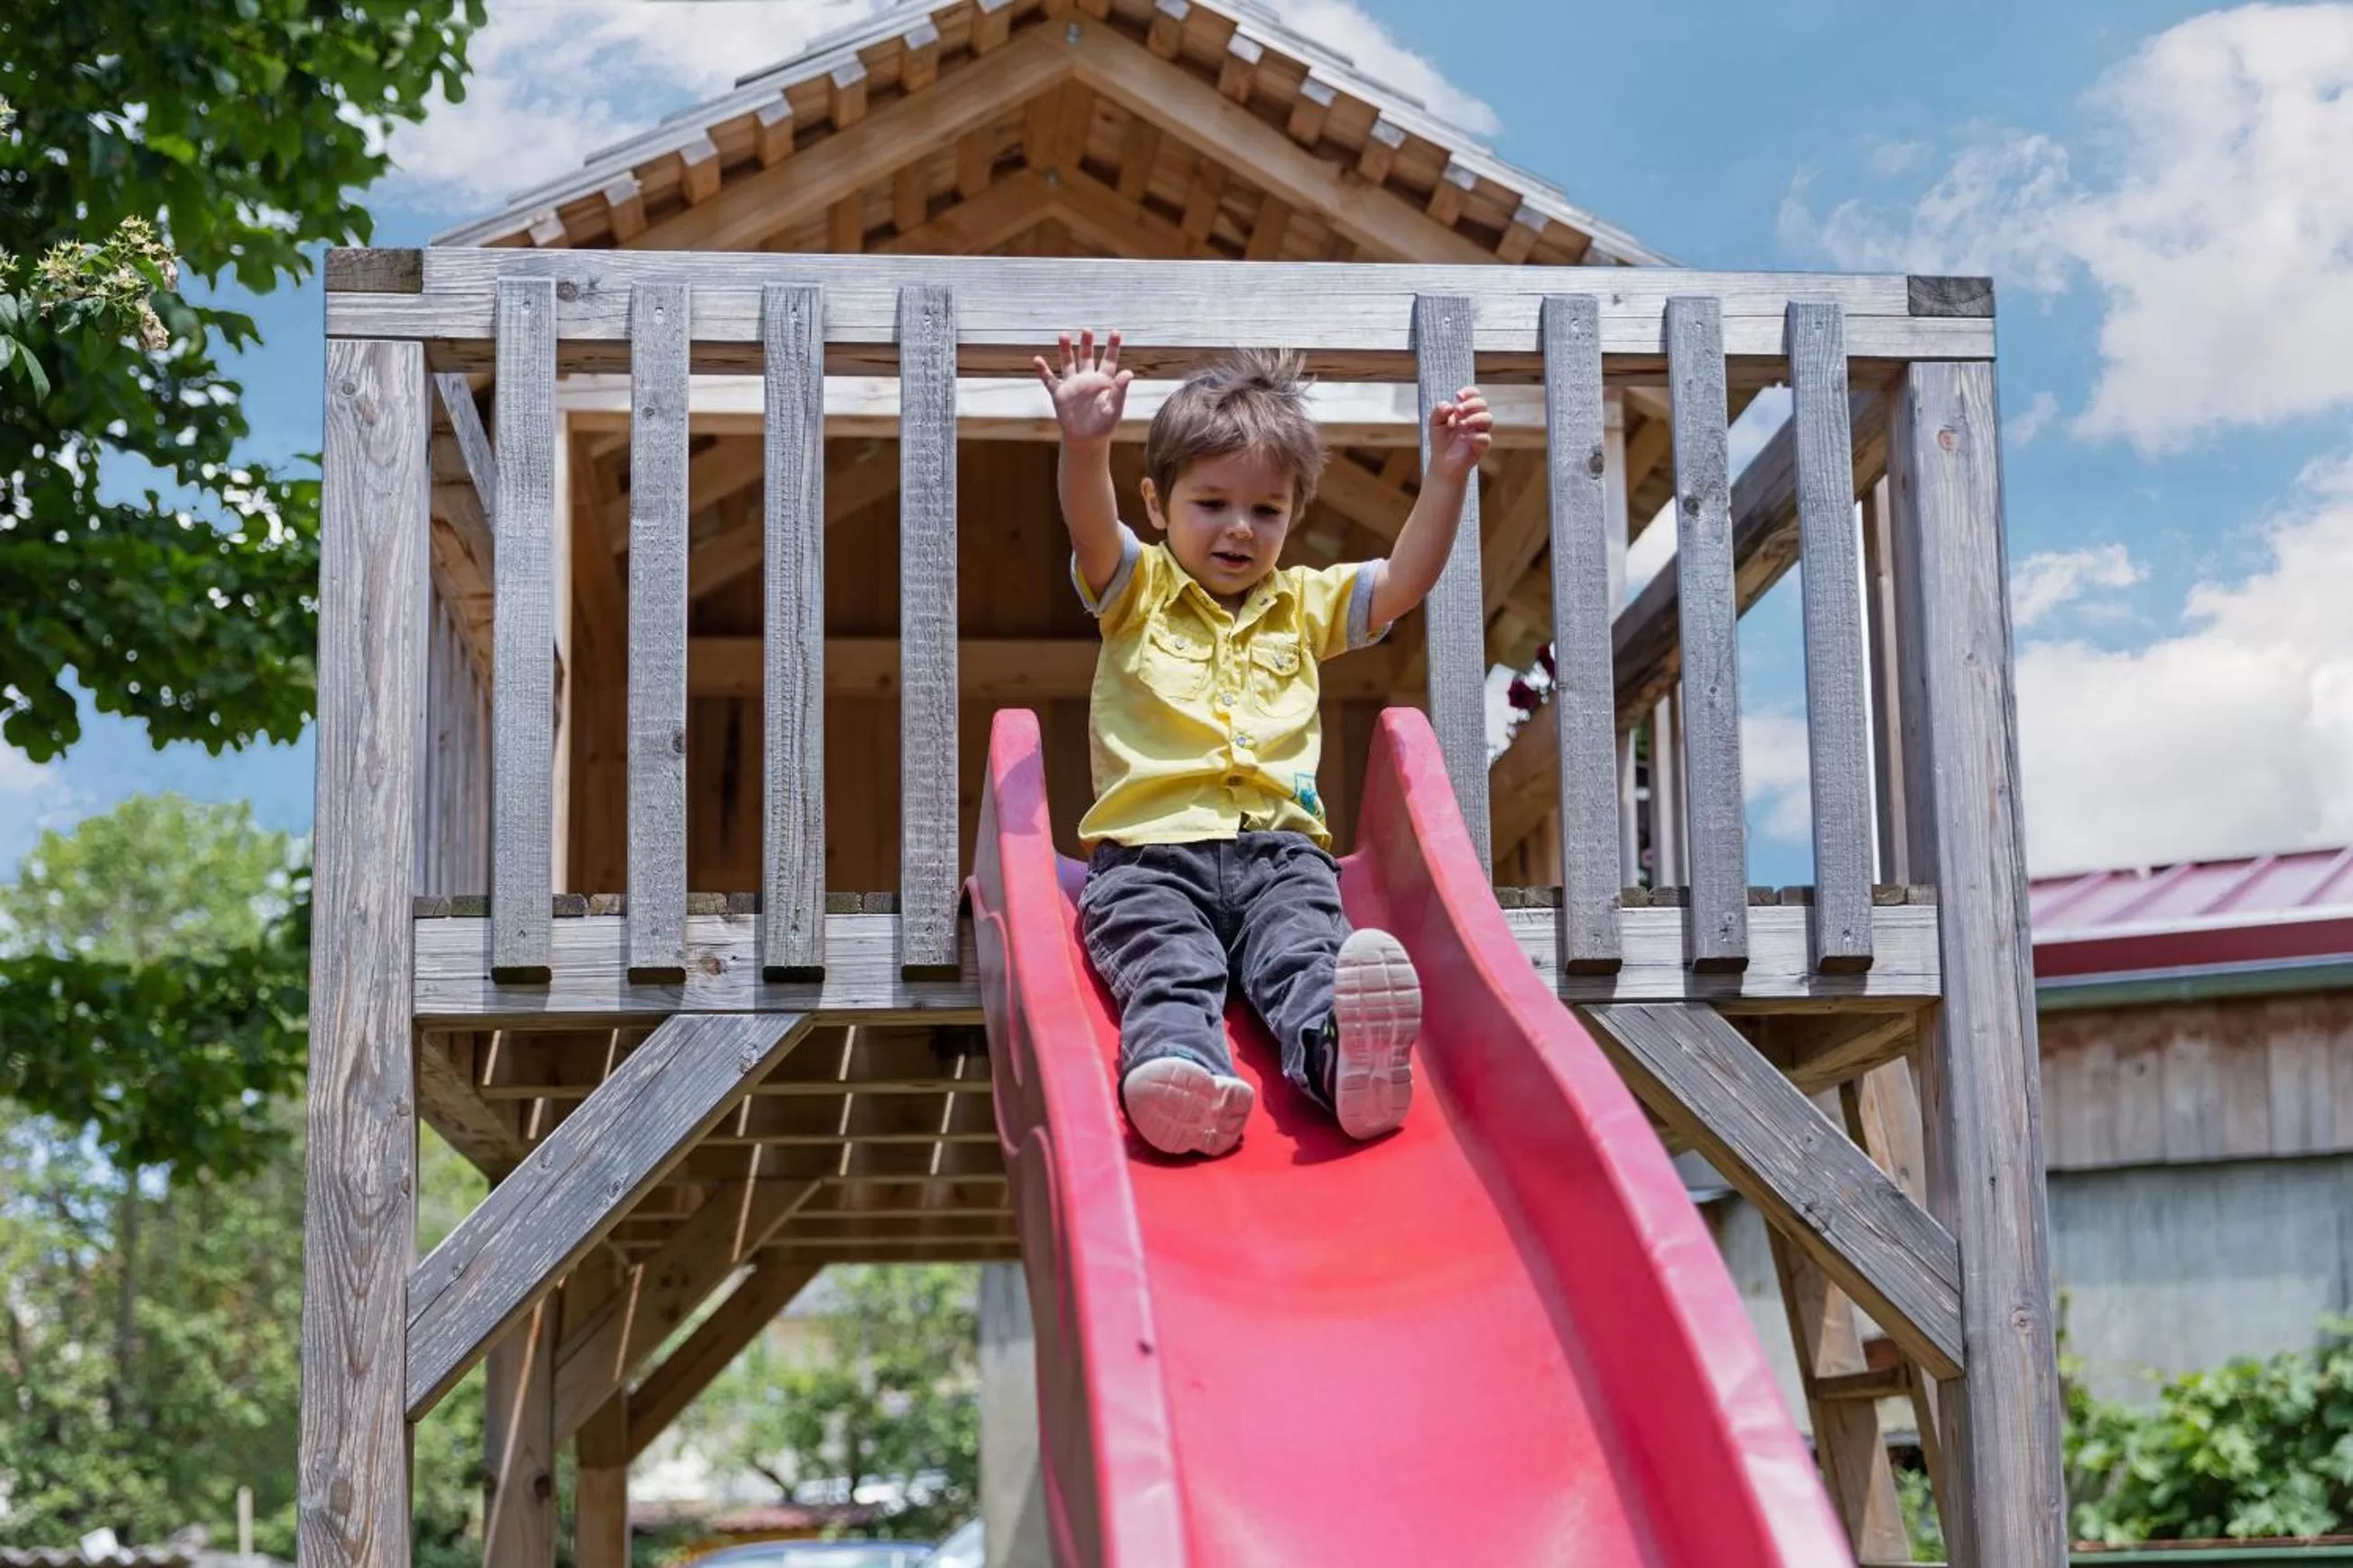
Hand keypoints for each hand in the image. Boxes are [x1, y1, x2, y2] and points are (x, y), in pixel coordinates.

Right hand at [1034, 329, 1132, 445]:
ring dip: (1065, 350)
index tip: (1115, 332)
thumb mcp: (1115, 407)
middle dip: (1086, 343)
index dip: (1112, 346)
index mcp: (1103, 381)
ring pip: (1068, 363)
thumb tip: (1128, 372)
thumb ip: (1120, 389)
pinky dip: (1043, 371)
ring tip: (1063, 335)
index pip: (1109, 360)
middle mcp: (1087, 379)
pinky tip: (1037, 360)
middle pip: (1086, 356)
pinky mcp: (1060, 394)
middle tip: (1086, 330)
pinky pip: (1049, 380)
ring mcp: (1072, 385)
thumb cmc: (1104, 424)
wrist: (1086, 438)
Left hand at [1426, 386, 1492, 483]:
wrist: (1442, 463)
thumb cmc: (1441, 440)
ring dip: (1475, 418)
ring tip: (1461, 424)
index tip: (1458, 396)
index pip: (1474, 395)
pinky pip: (1485, 438)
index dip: (1469, 392)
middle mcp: (1475, 418)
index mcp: (1466, 410)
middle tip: (1457, 411)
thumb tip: (1449, 405)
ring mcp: (1480, 431)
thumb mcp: (1434, 423)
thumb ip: (1439, 411)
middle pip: (1482, 403)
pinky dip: (1474, 436)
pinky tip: (1464, 439)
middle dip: (1470, 404)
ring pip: (1488, 418)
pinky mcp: (1482, 446)